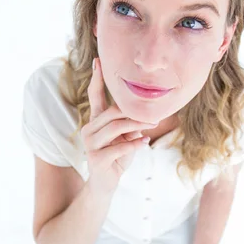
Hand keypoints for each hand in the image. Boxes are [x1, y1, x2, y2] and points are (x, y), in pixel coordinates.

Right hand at [81, 57, 157, 196]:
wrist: (106, 183)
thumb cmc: (117, 157)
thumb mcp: (126, 137)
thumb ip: (130, 124)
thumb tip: (144, 113)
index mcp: (96, 121)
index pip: (94, 96)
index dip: (96, 79)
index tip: (98, 60)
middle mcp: (89, 129)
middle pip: (112, 112)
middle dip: (134, 112)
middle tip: (154, 114)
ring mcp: (90, 144)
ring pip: (116, 127)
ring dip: (137, 126)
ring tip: (153, 126)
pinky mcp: (96, 158)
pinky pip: (119, 147)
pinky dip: (135, 144)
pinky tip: (145, 142)